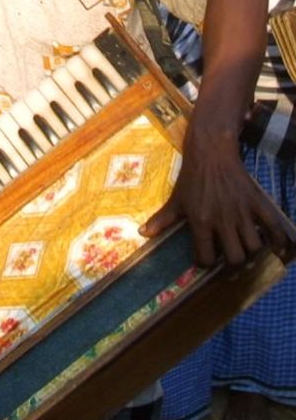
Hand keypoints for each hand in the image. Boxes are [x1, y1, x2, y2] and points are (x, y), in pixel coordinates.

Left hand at [142, 125, 292, 267]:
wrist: (210, 153)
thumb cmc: (191, 178)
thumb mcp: (175, 199)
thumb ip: (161, 219)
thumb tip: (142, 234)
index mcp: (200, 220)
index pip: (205, 257)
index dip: (204, 264)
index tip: (205, 262)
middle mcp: (222, 219)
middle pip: (235, 258)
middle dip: (232, 266)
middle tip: (229, 263)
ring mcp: (241, 211)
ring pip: (254, 247)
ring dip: (250, 254)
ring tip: (244, 252)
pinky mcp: (256, 202)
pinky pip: (273, 226)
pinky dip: (278, 240)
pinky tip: (276, 248)